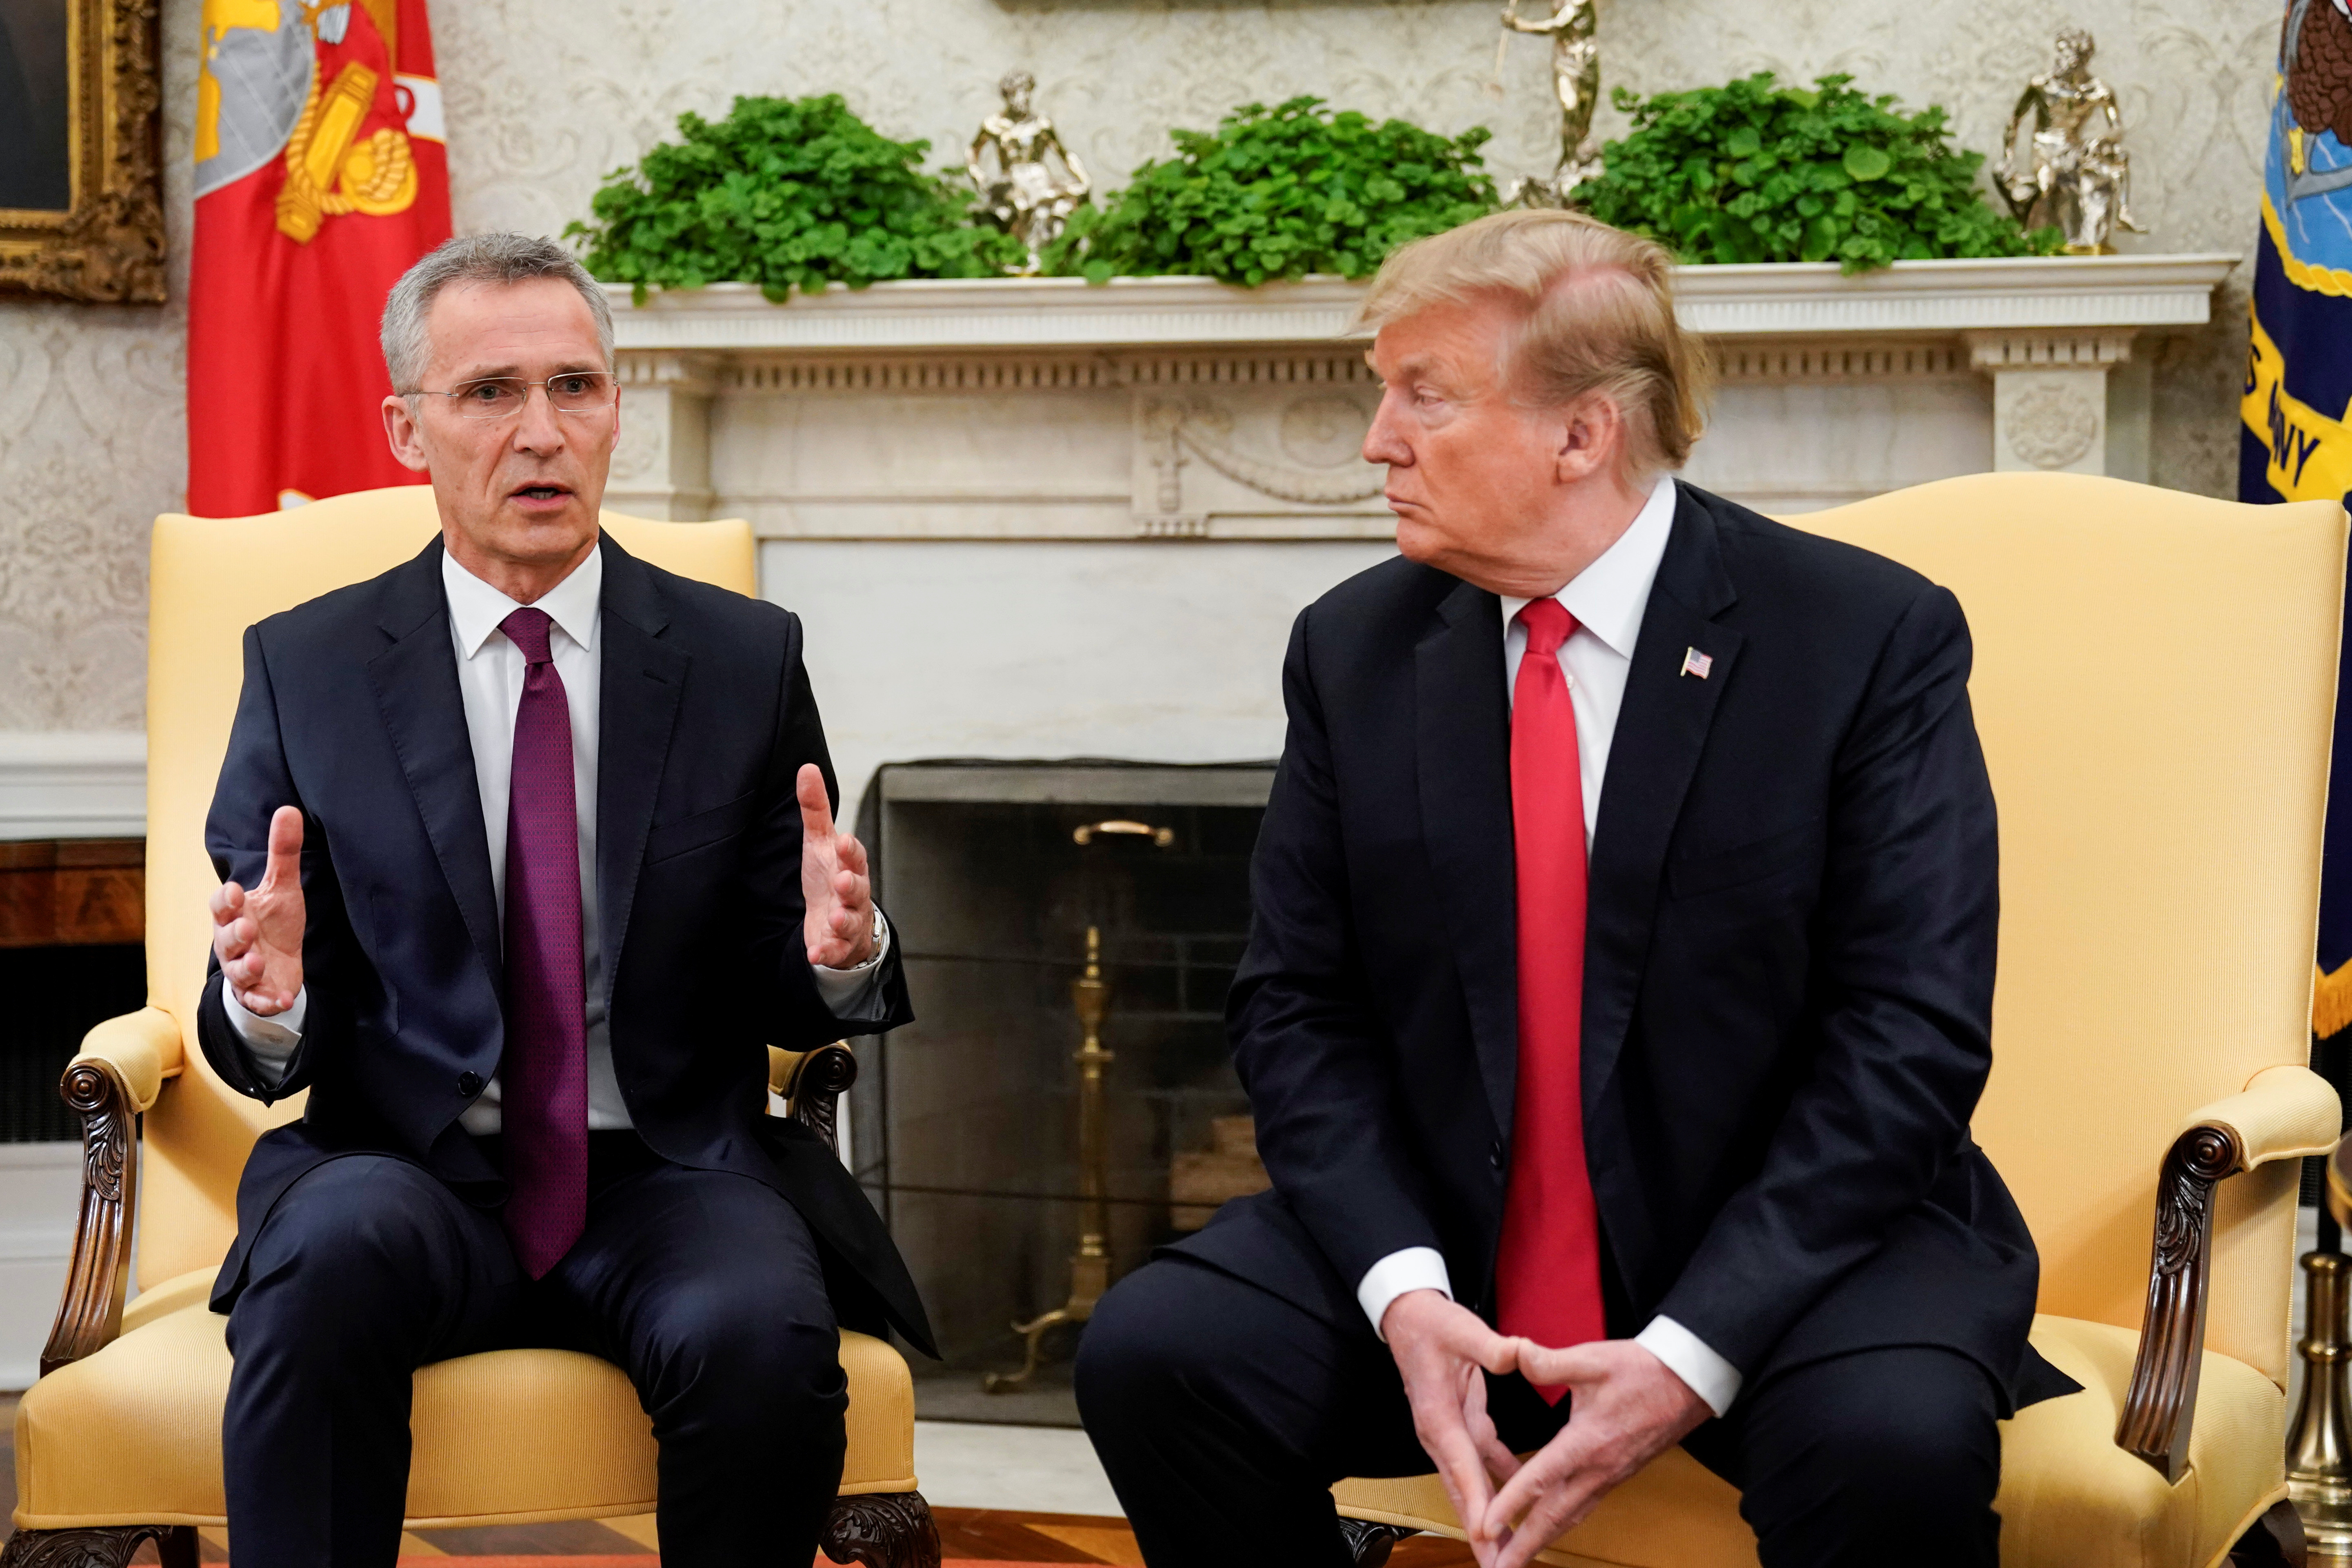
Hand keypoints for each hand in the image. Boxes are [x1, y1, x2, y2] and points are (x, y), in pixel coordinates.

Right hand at [210, 805, 306, 1014]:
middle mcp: (233, 943)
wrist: (277, 965)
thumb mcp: (281, 887)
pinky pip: (257, 1000)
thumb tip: (288, 808)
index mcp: (234, 914)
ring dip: (246, 968)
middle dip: (234, 934)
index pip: (221, 905)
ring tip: (258, 962)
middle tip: (247, 927)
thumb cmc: (273, 922)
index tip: (236, 891)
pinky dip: (267, 1001)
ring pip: (237, 972)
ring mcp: (243, 970)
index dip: (226, 900)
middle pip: (224, 939)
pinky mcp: (258, 994)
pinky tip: (282, 1000)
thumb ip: (283, 852)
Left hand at [798, 764, 876, 969]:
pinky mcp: (838, 945)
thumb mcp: (819, 842)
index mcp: (849, 866)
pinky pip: (836, 951)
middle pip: (858, 889)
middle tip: (842, 881)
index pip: (854, 855)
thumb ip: (815, 809)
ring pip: (851, 921)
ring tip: (834, 919)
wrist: (836, 922)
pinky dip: (827, 952)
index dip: (850, 850)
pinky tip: (816, 953)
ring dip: (843, 920)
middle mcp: (853, 894)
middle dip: (852, 885)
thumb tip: (808, 768)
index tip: (842, 840)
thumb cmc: (828, 876)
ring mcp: (848, 921)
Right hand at [1384, 1290, 1524, 1567]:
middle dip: (1479, 1528)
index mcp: (1437, 1415)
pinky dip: (1498, 1482)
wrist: (1409, 1317)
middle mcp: (1439, 1431)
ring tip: (1507, 1548)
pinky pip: (1481, 1462)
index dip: (1476, 1498)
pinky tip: (1520, 1497)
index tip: (1488, 1531)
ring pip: (1471, 1482)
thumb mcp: (1461, 1329)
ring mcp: (1449, 1431)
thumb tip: (1519, 1354)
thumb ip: (1491, 1346)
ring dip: (1488, 1515)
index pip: (1460, 1463)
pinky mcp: (1461, 1424)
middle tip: (1496, 1562)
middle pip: (1462, 1488)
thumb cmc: (1431, 1324)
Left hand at [1478, 1340, 1711, 1566]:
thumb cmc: (1642, 1370)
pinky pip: (1583, 1507)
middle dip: (1523, 1545)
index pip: (1540, 1479)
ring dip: (1540, 1540)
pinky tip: (1547, 1528)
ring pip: (1569, 1517)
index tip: (1485, 1527)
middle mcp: (1598, 1467)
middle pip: (1554, 1516)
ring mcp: (1609, 1475)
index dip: (1509, 1504)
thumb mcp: (1592, 1359)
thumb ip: (1549, 1361)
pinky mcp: (1616, 1474)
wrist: (1689, 1381)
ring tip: (1515, 1561)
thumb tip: (1513, 1352)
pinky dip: (1561, 1523)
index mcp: (1587, 1441)